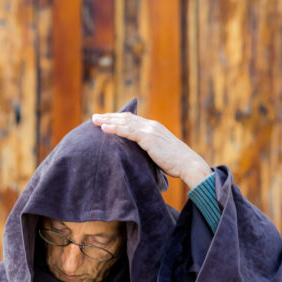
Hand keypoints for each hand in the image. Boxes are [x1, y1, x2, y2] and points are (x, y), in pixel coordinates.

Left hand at [92, 112, 211, 187]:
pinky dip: (115, 128)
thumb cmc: (175, 163)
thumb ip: (148, 150)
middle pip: (126, 117)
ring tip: (94, 120)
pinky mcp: (148, 138)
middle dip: (109, 116)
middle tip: (94, 117)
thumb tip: (137, 156)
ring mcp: (150, 130)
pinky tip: (104, 128)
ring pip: (125, 122)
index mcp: (153, 128)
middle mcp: (151, 125)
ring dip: (108, 120)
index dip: (117, 119)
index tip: (105, 120)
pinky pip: (128, 131)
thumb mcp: (159, 153)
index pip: (132, 120)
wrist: (188, 164)